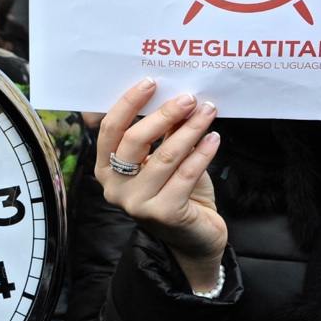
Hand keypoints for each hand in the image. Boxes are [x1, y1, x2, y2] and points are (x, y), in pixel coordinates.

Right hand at [95, 78, 226, 289]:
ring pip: (165, 156)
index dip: (128, 103)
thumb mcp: (164, 160)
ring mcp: (136, 204)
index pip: (110, 130)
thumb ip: (164, 134)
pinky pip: (186, 174)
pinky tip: (214, 138)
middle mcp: (115, 188)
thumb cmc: (178, 193)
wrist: (194, 238)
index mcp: (106, 170)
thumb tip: (175, 96)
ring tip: (208, 112)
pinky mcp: (164, 214)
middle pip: (134, 140)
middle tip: (189, 98)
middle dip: (163, 114)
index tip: (150, 82)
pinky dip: (202, 153)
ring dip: (190, 129)